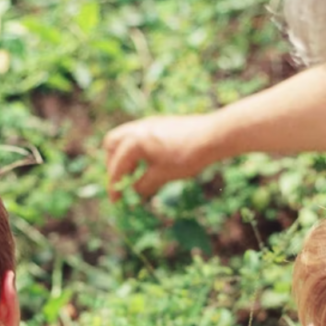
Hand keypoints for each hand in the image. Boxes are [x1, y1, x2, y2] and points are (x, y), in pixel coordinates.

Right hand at [102, 114, 220, 199]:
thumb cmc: (187, 157)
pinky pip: (138, 136)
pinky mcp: (159, 123)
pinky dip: (136, 150)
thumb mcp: (162, 175)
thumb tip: (133, 192)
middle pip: (111, 146)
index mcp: (134, 142)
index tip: (116, 201)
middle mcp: (137, 129)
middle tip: (122, 182)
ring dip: (125, 156)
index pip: (117, 167)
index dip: (114, 186)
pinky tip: (149, 162)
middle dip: (113, 165)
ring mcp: (148, 123)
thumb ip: (143, 185)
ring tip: (136, 173)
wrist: (213, 135)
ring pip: (124, 138)